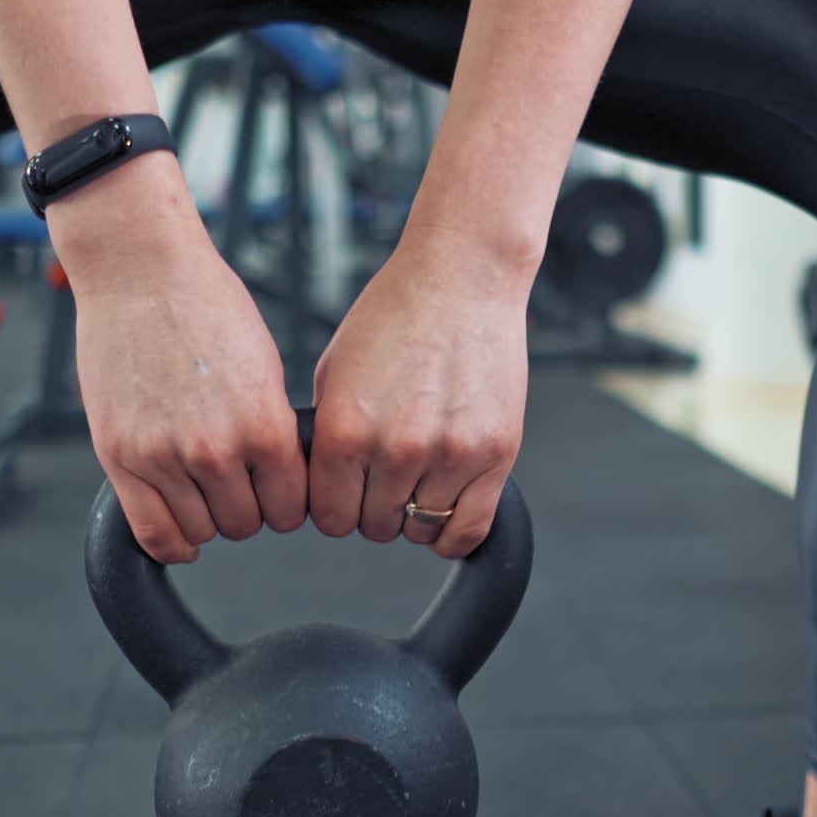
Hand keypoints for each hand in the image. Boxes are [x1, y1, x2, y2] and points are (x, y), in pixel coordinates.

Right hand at [70, 229, 307, 563]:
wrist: (141, 272)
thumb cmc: (208, 309)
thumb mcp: (267, 371)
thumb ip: (272, 432)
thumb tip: (285, 482)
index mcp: (265, 428)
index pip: (291, 507)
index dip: (288, 503)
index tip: (278, 493)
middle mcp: (216, 451)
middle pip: (247, 524)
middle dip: (249, 508)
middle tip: (240, 484)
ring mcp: (164, 457)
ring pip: (202, 531)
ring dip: (209, 518)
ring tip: (206, 487)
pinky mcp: (120, 457)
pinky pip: (153, 533)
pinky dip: (173, 542)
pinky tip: (183, 529)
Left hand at [309, 230, 529, 558]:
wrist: (463, 279)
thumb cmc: (398, 315)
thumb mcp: (336, 371)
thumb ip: (328, 436)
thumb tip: (321, 489)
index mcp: (347, 429)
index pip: (329, 515)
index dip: (334, 510)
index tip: (345, 499)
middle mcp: (396, 448)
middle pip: (374, 526)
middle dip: (372, 511)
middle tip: (382, 485)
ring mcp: (450, 455)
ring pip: (420, 530)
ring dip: (413, 518)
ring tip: (415, 486)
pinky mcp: (495, 455)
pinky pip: (469, 529)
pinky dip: (452, 536)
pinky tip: (444, 517)